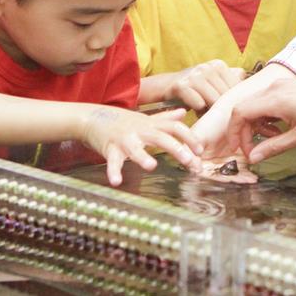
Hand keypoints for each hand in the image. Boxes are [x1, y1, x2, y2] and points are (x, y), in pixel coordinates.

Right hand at [81, 106, 203, 185]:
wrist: (94, 117)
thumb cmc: (124, 122)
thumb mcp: (147, 119)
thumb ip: (165, 118)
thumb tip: (183, 113)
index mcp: (152, 125)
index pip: (175, 128)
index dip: (189, 137)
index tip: (201, 150)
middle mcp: (141, 130)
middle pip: (161, 137)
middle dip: (176, 148)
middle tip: (190, 161)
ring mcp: (125, 139)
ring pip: (135, 148)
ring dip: (143, 156)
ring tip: (151, 166)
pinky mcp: (110, 148)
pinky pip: (112, 161)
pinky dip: (113, 172)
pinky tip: (117, 182)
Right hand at [139, 59, 245, 108]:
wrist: (166, 85)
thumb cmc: (194, 88)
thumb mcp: (213, 80)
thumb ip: (231, 80)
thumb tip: (254, 88)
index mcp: (218, 65)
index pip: (236, 87)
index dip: (233, 101)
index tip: (229, 108)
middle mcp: (207, 67)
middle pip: (225, 95)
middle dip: (221, 107)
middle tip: (215, 112)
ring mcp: (195, 75)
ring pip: (213, 101)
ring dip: (209, 110)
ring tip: (205, 110)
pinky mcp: (182, 85)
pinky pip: (198, 104)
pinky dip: (197, 110)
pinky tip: (193, 109)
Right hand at [227, 73, 295, 162]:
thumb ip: (275, 146)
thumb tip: (255, 157)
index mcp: (275, 99)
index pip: (239, 113)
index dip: (234, 133)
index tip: (239, 150)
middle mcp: (275, 88)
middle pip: (244, 109)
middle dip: (244, 131)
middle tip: (253, 150)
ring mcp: (281, 85)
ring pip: (255, 105)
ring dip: (257, 125)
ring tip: (272, 139)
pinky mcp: (289, 86)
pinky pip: (267, 101)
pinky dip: (267, 116)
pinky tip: (280, 128)